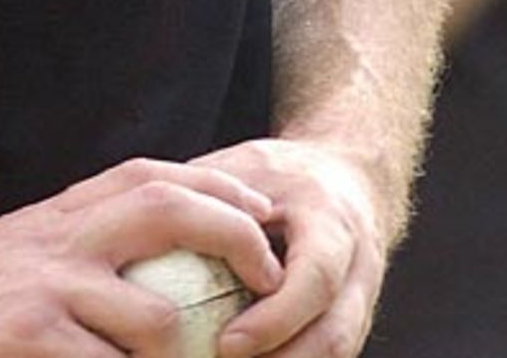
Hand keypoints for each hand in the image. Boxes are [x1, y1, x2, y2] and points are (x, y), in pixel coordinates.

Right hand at [0, 156, 284, 356]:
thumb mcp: (12, 257)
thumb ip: (70, 250)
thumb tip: (133, 265)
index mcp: (55, 217)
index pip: (149, 175)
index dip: (214, 184)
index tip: (260, 206)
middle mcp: (57, 241)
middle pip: (167, 206)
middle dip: (233, 232)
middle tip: (270, 274)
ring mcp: (43, 291)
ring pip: (155, 317)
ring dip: (181, 355)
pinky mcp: (26, 341)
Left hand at [193, 138, 385, 356]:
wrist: (344, 181)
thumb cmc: (284, 174)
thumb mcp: (249, 168)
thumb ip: (209, 197)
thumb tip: (148, 225)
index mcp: (332, 222)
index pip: (317, 278)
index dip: (276, 318)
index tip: (227, 343)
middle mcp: (357, 271)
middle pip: (333, 338)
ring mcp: (358, 306)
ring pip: (333, 356)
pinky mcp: (347, 329)